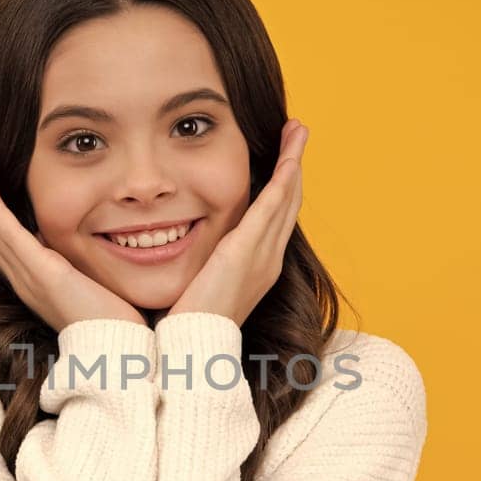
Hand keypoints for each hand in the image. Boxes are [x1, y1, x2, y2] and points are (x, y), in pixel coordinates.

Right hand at [0, 151, 147, 332]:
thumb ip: (74, 270)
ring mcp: (28, 276)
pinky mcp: (41, 272)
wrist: (116, 348)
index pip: (0, 245)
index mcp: (33, 284)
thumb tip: (74, 251)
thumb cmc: (110, 323)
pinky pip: (6, 231)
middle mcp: (23, 280)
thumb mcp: (87, 288)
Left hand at [167, 119, 307, 325]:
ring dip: (293, 162)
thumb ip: (203, 264)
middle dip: (294, 164)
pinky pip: (271, 208)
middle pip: (289, 202)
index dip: (282, 185)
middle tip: (297, 131)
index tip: (283, 157)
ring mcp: (262, 256)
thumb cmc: (189, 325)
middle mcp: (268, 259)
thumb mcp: (201, 285)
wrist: (193, 349)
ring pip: (286, 199)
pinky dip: (282, 180)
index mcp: (257, 267)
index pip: (275, 217)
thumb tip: (182, 246)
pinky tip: (288, 157)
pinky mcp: (247, 253)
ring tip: (297, 131)